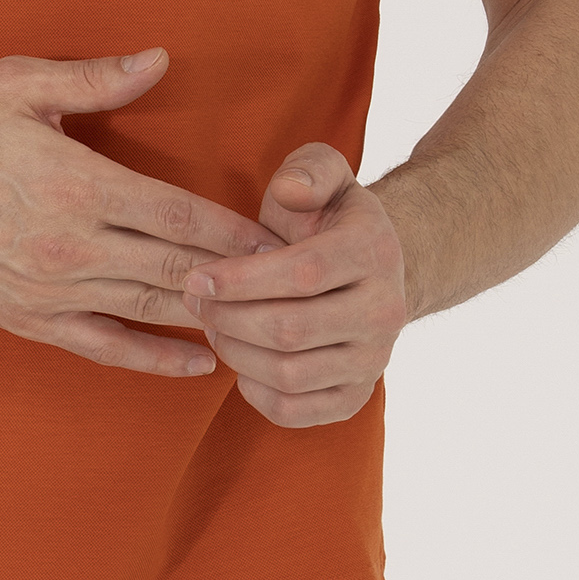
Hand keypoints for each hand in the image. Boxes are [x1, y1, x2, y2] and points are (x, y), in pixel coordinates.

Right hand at [0, 49, 280, 378]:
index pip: (181, 217)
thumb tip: (161, 60)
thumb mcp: (18, 85)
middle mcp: (73, 246)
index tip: (284, 237)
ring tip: (264, 320)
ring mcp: (53, 291)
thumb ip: (96, 78)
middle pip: (179, 270)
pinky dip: (159, 359)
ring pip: (152, 311)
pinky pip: (108, 347)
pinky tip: (202, 362)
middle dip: (241, 279)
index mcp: (78, 185)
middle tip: (294, 283)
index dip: (239, 232)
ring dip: (210, 317)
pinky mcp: (33, 321)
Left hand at [182, 143, 407, 427]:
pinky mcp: (355, 397)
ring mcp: (373, 360)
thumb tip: (290, 192)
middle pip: (290, 330)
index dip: (240, 280)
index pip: (303, 274)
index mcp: (374, 252)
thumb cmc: (327, 218)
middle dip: (227, 317)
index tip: (195, 277)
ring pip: (288, 374)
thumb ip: (309, 168)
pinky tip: (240, 360)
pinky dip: (255, 391)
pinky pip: (294, 411)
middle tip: (194, 299)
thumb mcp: (323, 173)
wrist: (369, 271)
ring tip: (214, 325)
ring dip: (235, 352)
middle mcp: (385, 312)